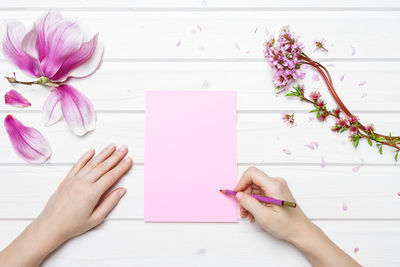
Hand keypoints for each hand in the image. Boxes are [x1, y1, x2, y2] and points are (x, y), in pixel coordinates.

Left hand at [0, 144, 131, 266]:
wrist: (50, 226)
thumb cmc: (72, 225)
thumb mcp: (96, 218)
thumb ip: (110, 203)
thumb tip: (121, 190)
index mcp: (91, 193)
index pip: (111, 176)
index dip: (121, 167)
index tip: (128, 160)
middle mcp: (82, 183)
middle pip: (103, 166)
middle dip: (115, 156)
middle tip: (124, 148)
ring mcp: (74, 180)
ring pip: (92, 163)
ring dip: (103, 153)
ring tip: (112, 146)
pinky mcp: (66, 180)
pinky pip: (77, 165)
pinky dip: (85, 157)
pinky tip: (91, 151)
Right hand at [235, 167, 359, 266]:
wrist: (300, 231)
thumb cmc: (288, 225)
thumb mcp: (264, 217)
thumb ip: (249, 203)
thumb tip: (239, 195)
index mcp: (274, 186)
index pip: (252, 173)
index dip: (241, 183)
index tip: (236, 194)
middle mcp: (276, 183)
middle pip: (252, 181)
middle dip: (244, 194)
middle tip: (242, 208)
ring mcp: (276, 187)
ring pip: (254, 187)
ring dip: (248, 200)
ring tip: (248, 213)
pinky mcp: (275, 192)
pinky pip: (259, 192)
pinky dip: (254, 201)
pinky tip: (254, 212)